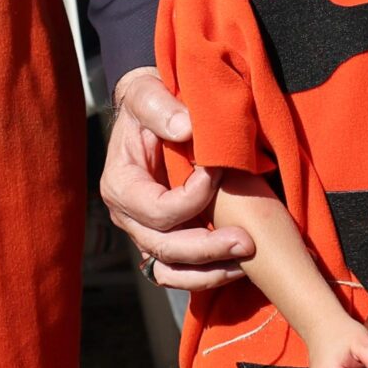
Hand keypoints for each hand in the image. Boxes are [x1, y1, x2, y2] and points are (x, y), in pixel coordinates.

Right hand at [103, 69, 250, 288]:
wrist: (153, 113)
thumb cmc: (149, 102)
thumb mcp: (146, 92)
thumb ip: (161, 107)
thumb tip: (185, 128)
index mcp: (121, 185)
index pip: (157, 209)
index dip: (193, 198)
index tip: (221, 172)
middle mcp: (129, 217)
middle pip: (164, 248)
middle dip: (207, 248)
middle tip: (246, 242)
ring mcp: (146, 233)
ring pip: (170, 271)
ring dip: (209, 272)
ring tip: (245, 263)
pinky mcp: (166, 240)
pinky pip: (180, 272)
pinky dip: (208, 275)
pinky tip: (238, 267)